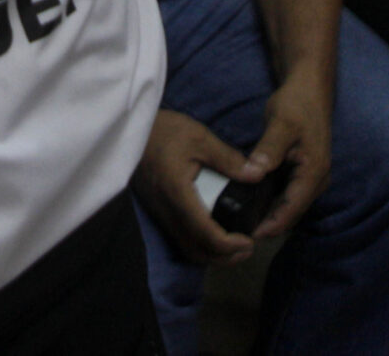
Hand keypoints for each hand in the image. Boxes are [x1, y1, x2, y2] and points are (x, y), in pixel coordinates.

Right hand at [133, 110, 257, 266]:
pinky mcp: (158, 212)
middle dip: (225, 258)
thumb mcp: (200, 138)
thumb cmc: (164, 131)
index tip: (249, 241)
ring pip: (187, 249)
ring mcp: (161, 214)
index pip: (206, 234)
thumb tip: (257, 173)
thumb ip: (229, 159)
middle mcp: (167, 211)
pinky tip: (213, 234)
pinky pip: (180, 239)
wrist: (131, 130)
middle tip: (247, 248)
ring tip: (235, 246)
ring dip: (212, 255)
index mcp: (178, 195)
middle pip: (196, 252)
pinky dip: (200, 245)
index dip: (230, 245)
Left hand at [244, 72, 333, 241]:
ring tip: (243, 224)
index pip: (292, 208)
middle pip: (292, 212)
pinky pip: (286, 194)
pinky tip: (251, 204)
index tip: (251, 236)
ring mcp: (310, 177)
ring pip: (289, 205)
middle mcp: (316, 180)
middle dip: (270, 225)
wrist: (309, 89)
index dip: (272, 225)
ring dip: (270, 215)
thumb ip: (268, 149)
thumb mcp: (281, 123)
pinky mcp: (302, 173)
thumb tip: (255, 173)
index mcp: (314, 172)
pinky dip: (271, 201)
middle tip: (240, 235)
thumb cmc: (297, 104)